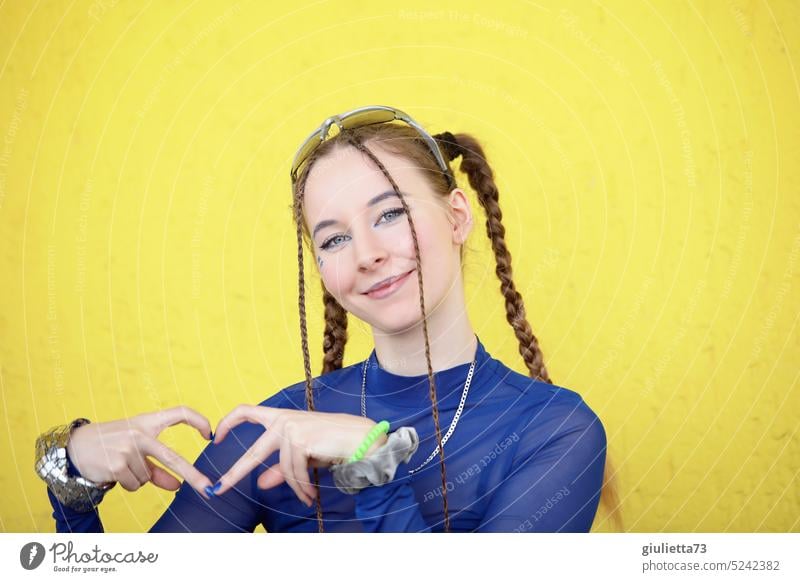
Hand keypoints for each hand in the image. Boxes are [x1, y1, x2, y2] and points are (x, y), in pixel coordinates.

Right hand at [66, 406, 215, 498]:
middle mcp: (140, 433)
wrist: (77, 446)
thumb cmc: (113, 445)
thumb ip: (158, 468)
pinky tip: (114, 471)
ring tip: (120, 464)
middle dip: (192, 475)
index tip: (210, 433)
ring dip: (137, 478)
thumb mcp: (136, 449)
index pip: (179, 412)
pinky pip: (135, 485)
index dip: (198, 420)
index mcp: (148, 422)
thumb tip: (178, 486)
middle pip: (173, 457)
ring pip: (147, 478)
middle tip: (208, 488)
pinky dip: (128, 484)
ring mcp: (128, 449)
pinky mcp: (117, 464)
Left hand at [211, 406, 387, 505]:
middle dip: (235, 473)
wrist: (359, 437)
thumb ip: (280, 467)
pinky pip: (294, 472)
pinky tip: (309, 494)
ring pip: (282, 468)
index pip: (246, 410)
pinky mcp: (301, 439)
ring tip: (305, 497)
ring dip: (294, 487)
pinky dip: (301, 487)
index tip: (215, 438)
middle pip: (253, 451)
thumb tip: (261, 484)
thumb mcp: (302, 455)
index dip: (228, 422)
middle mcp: (283, 419)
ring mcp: (292, 428)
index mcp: (280, 416)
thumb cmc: (332, 442)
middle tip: (218, 489)